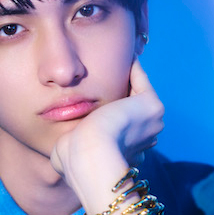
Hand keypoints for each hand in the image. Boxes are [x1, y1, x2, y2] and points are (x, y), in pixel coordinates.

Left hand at [50, 58, 163, 214]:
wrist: (87, 153)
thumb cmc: (74, 158)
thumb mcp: (72, 149)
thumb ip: (73, 143)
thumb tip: (62, 141)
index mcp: (129, 152)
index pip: (121, 127)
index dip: (109, 111)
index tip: (94, 94)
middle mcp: (145, 138)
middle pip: (131, 109)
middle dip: (119, 93)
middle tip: (104, 72)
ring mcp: (151, 122)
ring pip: (137, 94)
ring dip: (125, 77)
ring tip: (111, 60)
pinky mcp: (151, 106)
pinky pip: (141, 81)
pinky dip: (132, 68)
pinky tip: (119, 56)